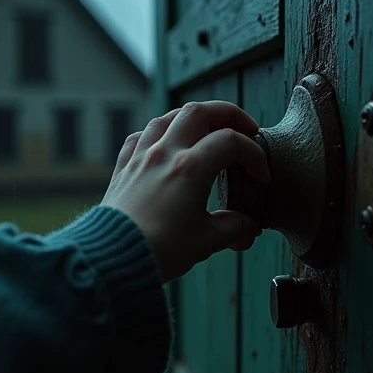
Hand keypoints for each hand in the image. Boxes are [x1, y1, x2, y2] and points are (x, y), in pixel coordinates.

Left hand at [101, 101, 271, 282]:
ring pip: (167, 117)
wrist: (112, 260)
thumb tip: (247, 228)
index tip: (260, 177)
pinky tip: (164, 144)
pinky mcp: (123, 169)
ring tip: (207, 131)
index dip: (254, 155)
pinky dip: (157, 133)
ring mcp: (141, 158)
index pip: (231, 142)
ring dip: (192, 118)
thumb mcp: (206, 241)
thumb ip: (233, 229)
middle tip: (244, 129)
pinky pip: (139, 136)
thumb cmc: (158, 250)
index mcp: (190, 168)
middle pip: (200, 111)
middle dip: (228, 114)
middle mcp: (164, 154)